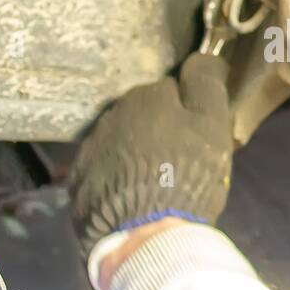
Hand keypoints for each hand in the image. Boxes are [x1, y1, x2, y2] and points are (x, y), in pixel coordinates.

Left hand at [69, 53, 232, 254]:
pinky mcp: (77, 182)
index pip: (168, 91)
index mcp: (145, 97)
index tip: (195, 135)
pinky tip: (129, 197)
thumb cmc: (186, 174)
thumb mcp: (212, 123)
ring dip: (131, 153)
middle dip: (155, 131)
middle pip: (139, 116)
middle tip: (175, 160)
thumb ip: (206, 85)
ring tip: (151, 181)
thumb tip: (200, 57)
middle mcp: (110, 116)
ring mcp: (90, 149)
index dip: (185, 112)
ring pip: (117, 142)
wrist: (146, 233)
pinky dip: (113, 179)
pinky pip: (100, 171)